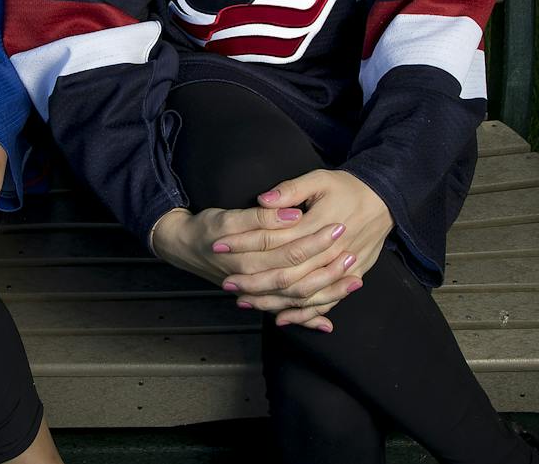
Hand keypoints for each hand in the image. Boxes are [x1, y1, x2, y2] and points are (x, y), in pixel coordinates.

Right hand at [149, 205, 351, 331]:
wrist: (184, 247)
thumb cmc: (208, 228)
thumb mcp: (229, 216)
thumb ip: (261, 217)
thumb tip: (292, 215)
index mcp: (250, 257)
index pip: (291, 249)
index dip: (316, 239)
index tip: (339, 226)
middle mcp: (255, 280)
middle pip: (300, 278)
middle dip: (329, 268)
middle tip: (354, 253)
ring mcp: (258, 294)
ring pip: (297, 300)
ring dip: (326, 293)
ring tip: (354, 282)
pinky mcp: (259, 299)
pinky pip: (286, 314)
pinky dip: (306, 319)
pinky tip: (328, 322)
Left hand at [218, 170, 392, 327]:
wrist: (384, 200)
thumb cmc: (348, 187)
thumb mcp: (319, 179)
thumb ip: (290, 190)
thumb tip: (263, 200)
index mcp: (318, 226)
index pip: (274, 241)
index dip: (246, 245)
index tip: (219, 247)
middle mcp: (329, 253)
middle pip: (286, 274)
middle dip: (254, 281)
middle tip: (226, 283)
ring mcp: (340, 269)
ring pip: (301, 294)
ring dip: (272, 301)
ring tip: (244, 301)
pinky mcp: (349, 278)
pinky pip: (324, 302)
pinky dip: (302, 315)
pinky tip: (281, 319)